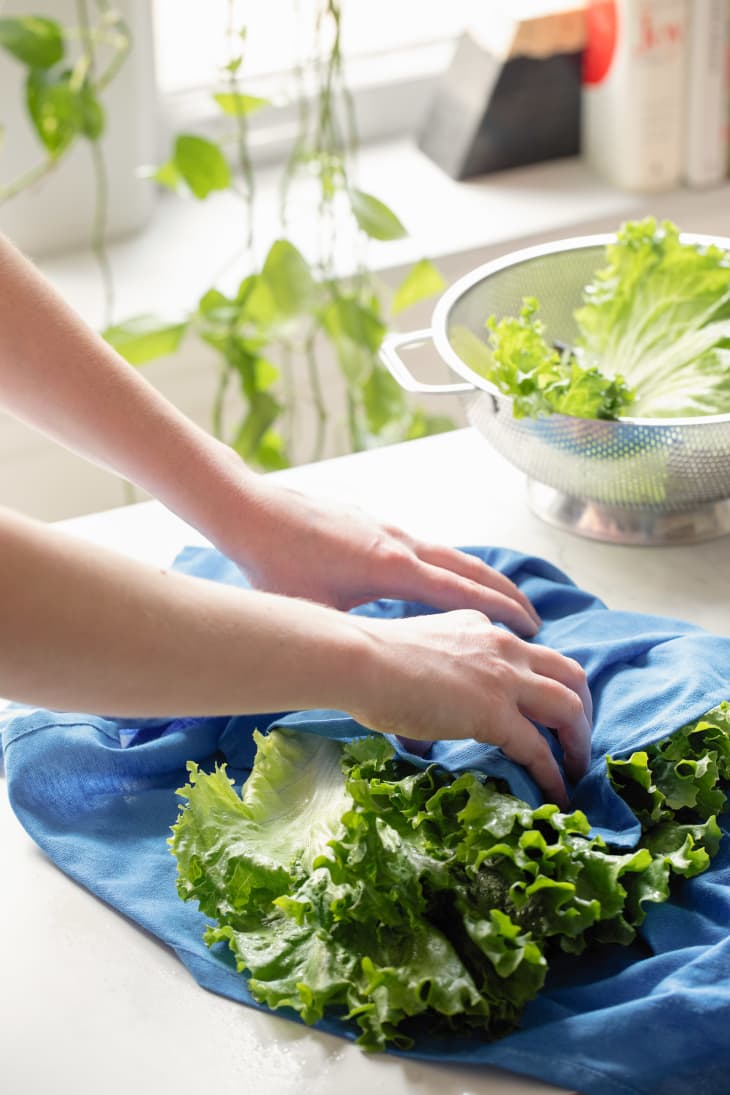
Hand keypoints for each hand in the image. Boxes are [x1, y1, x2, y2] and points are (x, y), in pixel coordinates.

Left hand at [226, 484, 540, 636]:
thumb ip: (349, 640)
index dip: (499, 611)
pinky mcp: (376, 526)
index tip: (532, 628)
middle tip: (536, 619)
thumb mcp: (314, 613)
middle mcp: (401, 544)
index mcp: (391, 568)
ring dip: (482, 576)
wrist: (252, 511)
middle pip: (469, 567)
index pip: (460, 591)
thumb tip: (371, 676)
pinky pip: (429, 548)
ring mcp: (390, 531)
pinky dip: (453, 565)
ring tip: (506, 601)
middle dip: (506, 593)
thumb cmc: (276, 565)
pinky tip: (450, 581)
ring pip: (451, 554)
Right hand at [350, 609, 592, 806]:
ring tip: (577, 768)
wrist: (359, 661)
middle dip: (582, 709)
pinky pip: (539, 748)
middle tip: (577, 739)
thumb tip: (419, 737)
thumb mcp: (415, 655)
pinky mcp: (496, 712)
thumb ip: (431, 683)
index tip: (543, 708)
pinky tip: (557, 792)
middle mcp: (502, 646)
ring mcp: (503, 678)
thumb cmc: (369, 663)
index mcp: (481, 627)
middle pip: (569, 673)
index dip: (543, 682)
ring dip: (580, 740)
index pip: (529, 653)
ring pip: (568, 706)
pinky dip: (554, 773)